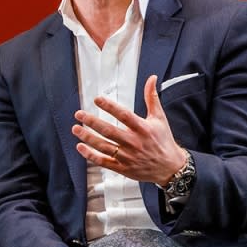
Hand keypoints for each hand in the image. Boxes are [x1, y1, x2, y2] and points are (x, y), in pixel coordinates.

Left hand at [72, 76, 187, 185]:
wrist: (170, 167)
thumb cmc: (163, 140)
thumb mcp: (160, 118)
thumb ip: (152, 98)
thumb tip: (151, 78)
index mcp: (143, 129)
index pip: (124, 115)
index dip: (110, 107)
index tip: (97, 99)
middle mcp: (134, 142)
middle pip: (109, 131)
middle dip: (92, 122)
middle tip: (79, 114)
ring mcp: (127, 156)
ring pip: (103, 146)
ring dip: (88, 138)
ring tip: (75, 129)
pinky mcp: (122, 168)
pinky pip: (103, 161)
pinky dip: (90, 155)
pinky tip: (80, 147)